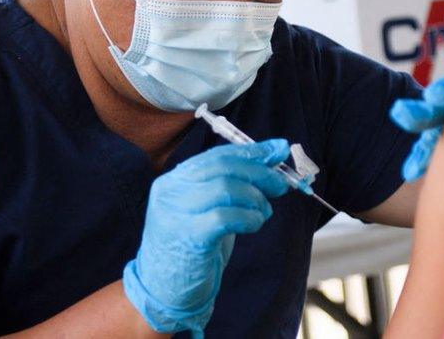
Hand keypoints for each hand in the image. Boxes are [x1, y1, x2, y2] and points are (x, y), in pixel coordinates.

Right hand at [122, 139, 290, 336]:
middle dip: (259, 173)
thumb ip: (233, 185)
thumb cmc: (191, 249)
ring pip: (226, 188)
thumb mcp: (208, 211)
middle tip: (280, 185)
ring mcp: (176, 214)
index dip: (252, 152)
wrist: (163, 292)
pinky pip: (226, 217)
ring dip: (256, 199)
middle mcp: (170, 192)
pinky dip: (249, 217)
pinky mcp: (188, 237)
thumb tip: (271, 157)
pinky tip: (254, 224)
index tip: (279, 150)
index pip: (217, 155)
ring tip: (263, 213)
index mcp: (173, 181)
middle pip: (223, 167)